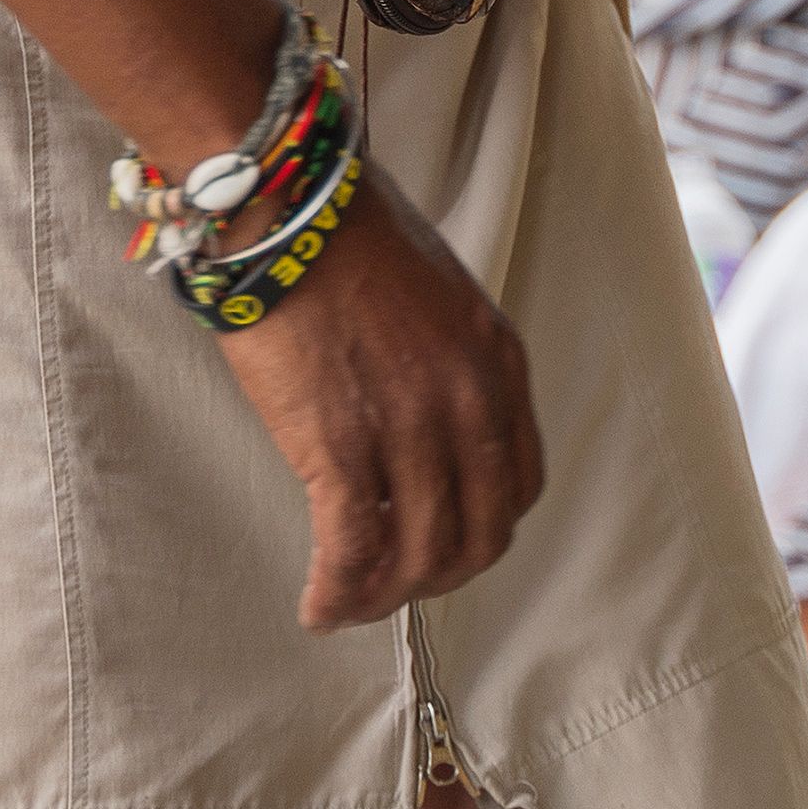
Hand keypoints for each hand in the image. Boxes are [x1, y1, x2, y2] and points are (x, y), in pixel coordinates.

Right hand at [209, 176, 542, 629]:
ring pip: (418, 555)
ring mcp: (410, 429)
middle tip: (396, 588)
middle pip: (478, 535)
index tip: (444, 539)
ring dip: (384, 597)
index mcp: (496, 363)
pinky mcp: (343, 448)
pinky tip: (317, 606)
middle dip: (438, 576)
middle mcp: (468, 403)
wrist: (288, 203)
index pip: (519, 483)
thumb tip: (416, 410)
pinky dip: (338, 593)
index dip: (482, 528)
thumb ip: (445, 358)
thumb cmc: (343, 230)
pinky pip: (353, 550)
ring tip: (347, 605)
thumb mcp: (434, 293)